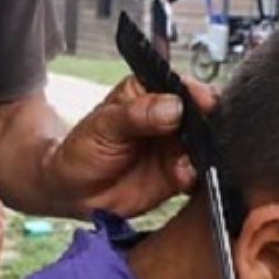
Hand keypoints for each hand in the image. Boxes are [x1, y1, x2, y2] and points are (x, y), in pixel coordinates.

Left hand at [45, 76, 218, 217]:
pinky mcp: (179, 174)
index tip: (203, 103)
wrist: (72, 191)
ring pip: (206, 145)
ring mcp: (176, 146)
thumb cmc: (81, 150)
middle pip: (202, 116)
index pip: (181, 86)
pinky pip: (199, 173)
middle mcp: (169, 118)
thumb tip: (172, 106)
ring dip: (204, 154)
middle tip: (199, 138)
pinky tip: (184, 178)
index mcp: (149, 93)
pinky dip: (199, 177)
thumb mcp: (103, 126)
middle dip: (207, 126)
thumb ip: (137, 114)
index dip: (195, 93)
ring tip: (185, 163)